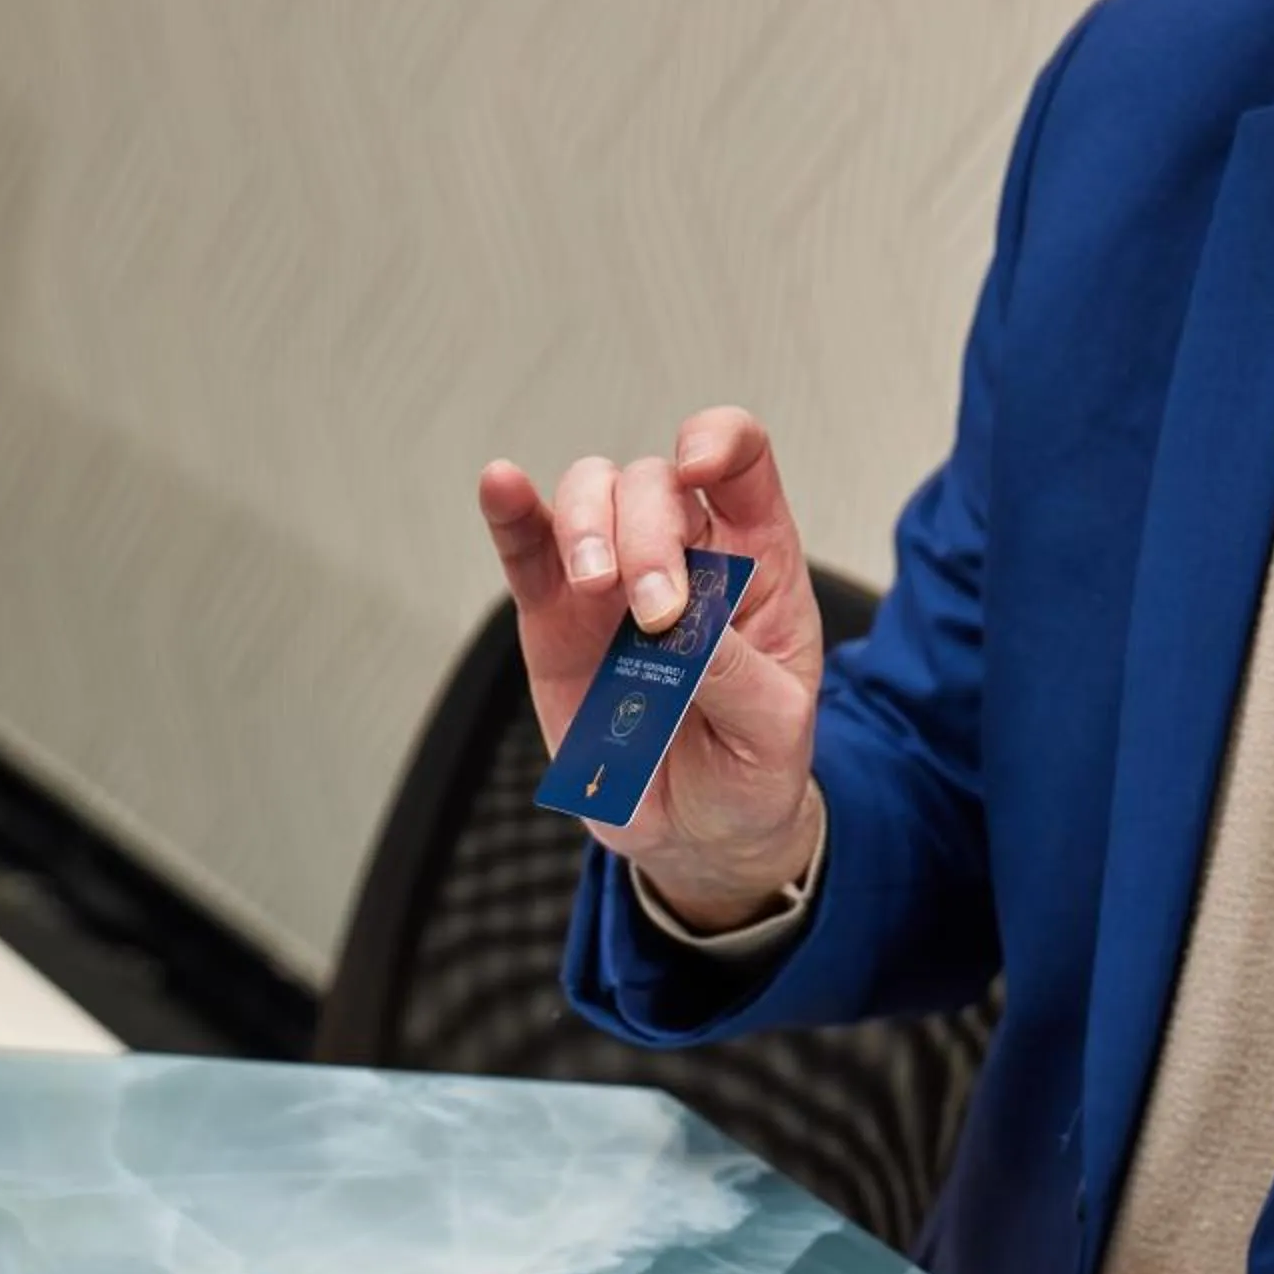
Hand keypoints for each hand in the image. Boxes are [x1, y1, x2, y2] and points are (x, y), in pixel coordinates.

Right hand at [478, 408, 825, 926]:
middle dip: (648, 533)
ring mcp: (611, 583)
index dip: (718, 440)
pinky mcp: (554, 620)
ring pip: (589, 497)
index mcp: (752, 560)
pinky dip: (510, 513)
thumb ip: (734, 671)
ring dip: (587, 527)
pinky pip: (526, 551)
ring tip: (596, 586)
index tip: (698, 466)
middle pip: (652, 482)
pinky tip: (500, 485)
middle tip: (653, 616)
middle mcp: (680, 553)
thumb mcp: (773, 728)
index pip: (737, 462)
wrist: (696, 833)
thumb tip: (684, 626)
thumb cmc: (750, 767)